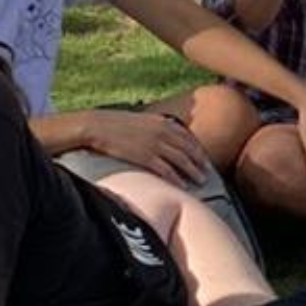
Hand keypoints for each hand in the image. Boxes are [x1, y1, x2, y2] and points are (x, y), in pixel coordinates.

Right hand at [81, 108, 207, 184]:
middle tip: (208, 171)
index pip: (188, 136)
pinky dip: (177, 178)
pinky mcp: (145, 157)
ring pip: (182, 160)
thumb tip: (163, 134)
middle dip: (200, 161)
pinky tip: (183, 185)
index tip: (204, 157)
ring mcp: (155, 144)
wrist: (97, 127)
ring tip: (201, 181)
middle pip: (189, 149)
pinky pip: (166, 170)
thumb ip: (155, 126)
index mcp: (162, 122)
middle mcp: (163, 132)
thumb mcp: (142, 120)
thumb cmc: (116, 124)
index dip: (198, 148)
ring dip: (193, 171)